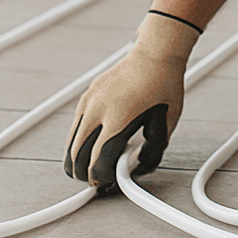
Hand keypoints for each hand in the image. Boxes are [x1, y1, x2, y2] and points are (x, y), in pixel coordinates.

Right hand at [65, 11, 198, 194]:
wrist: (155, 53)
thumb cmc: (165, 85)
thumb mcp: (167, 123)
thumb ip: (153, 150)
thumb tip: (139, 167)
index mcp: (118, 120)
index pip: (98, 162)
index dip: (101, 179)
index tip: (108, 183)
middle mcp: (98, 111)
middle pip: (77, 156)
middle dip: (84, 175)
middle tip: (98, 181)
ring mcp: (89, 102)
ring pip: (71, 143)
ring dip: (77, 160)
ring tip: (91, 168)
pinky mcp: (86, 96)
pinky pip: (75, 126)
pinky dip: (78, 142)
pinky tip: (90, 147)